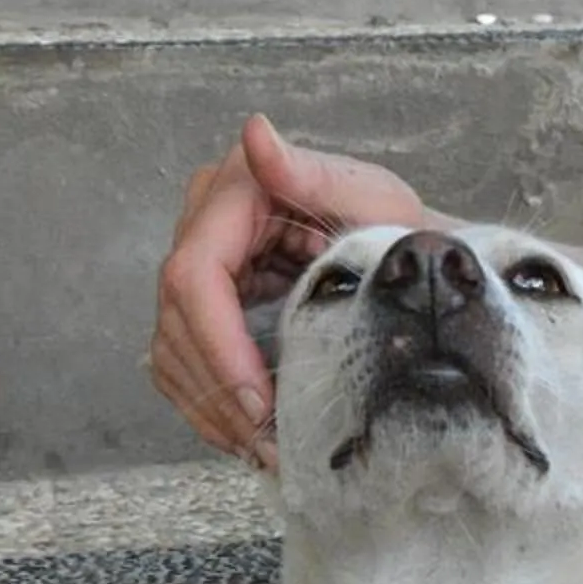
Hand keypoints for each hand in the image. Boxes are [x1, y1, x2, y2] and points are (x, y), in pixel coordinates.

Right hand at [148, 115, 426, 469]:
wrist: (411, 266)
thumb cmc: (399, 231)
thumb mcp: (372, 198)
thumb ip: (314, 173)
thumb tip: (256, 134)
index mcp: (236, 190)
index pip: (195, 275)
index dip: (219, 345)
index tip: (258, 401)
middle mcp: (203, 224)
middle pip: (175, 319)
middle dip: (218, 389)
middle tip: (266, 443)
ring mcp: (199, 267)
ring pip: (171, 349)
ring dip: (211, 408)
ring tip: (262, 449)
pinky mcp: (206, 308)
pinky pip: (182, 364)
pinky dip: (210, 406)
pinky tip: (248, 436)